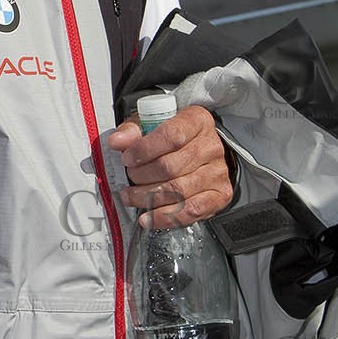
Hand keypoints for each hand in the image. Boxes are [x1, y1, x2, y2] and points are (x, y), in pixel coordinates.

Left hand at [107, 105, 234, 228]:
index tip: (127, 158)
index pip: (172, 135)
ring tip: (131, 197)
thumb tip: (117, 141)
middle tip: (129, 178)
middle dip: (142, 176)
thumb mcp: (150, 126)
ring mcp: (218, 172)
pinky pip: (192, 210)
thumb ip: (132, 131)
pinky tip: (148, 217)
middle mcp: (211, 146)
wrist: (199, 153)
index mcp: (197, 121)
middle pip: (172, 166)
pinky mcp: (220, 195)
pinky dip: (165, 217)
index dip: (145, 149)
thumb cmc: (172, 139)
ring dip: (148, 197)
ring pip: (178, 190)